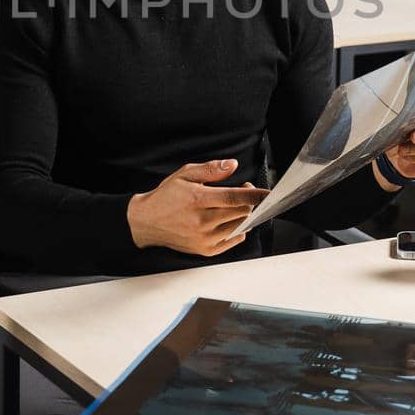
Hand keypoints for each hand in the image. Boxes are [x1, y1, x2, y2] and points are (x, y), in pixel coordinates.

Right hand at [126, 159, 269, 256]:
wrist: (146, 222)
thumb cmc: (166, 197)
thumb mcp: (185, 175)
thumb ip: (211, 169)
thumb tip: (232, 165)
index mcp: (198, 200)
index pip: (234, 198)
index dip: (254, 195)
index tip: (268, 193)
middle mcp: (202, 221)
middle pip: (240, 213)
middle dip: (249, 201)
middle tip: (244, 191)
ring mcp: (204, 238)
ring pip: (239, 226)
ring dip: (244, 215)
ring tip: (236, 205)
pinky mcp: (205, 250)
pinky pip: (233, 240)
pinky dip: (238, 230)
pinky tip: (231, 220)